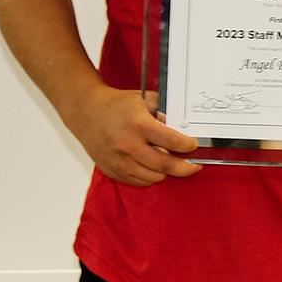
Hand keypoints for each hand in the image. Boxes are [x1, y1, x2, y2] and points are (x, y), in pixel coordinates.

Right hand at [62, 86, 202, 185]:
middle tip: (194, 165)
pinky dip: (149, 177)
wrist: (87, 112)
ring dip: (166, 172)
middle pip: (165, 165)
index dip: (187, 146)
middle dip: (185, 167)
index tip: (194, 145)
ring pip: (153, 178)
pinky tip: (152, 167)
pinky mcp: (112, 170)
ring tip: (170, 163)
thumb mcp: (144, 99)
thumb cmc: (116, 105)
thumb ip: (164, 111)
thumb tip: (182, 127)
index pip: (172, 141)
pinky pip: (138, 182)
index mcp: (138, 124)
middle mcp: (128, 145)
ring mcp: (119, 161)